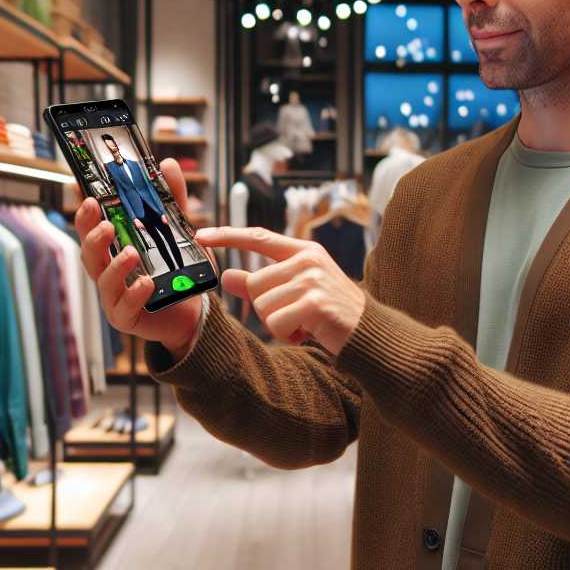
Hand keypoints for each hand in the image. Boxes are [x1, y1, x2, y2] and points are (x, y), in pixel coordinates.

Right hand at [74, 156, 201, 359]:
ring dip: (114, 264)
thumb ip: (172, 199)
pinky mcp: (127, 316)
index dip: (83, 209)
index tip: (79, 188)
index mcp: (114, 248)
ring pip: (103, 279)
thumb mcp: (179, 229)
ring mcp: (114, 295)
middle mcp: (108, 270)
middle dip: (90, 233)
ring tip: (130, 252)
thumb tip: (166, 165)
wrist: (194, 309)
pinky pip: (124, 307)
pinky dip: (134, 294)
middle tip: (100, 217)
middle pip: (89, 251)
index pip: (92, 226)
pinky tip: (145, 283)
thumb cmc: (178, 269)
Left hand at [194, 225, 365, 352]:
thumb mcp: (294, 292)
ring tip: (303, 324)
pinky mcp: (315, 303)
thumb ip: (259, 283)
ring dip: (277, 324)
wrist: (368, 334)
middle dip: (266, 308)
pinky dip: (286, 335)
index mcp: (304, 251)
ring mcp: (313, 280)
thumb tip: (225, 276)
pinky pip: (276, 323)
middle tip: (293, 317)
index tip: (201, 234)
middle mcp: (308, 260)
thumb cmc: (329, 314)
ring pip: (263, 305)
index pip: (259, 237)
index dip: (228, 236)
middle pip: (255, 284)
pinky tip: (307, 333)